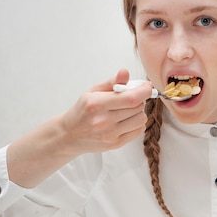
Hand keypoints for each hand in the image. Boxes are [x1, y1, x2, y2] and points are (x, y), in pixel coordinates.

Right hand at [7, 69, 152, 187]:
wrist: (69, 135)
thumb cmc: (82, 111)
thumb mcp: (92, 92)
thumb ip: (111, 82)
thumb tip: (125, 72)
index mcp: (97, 104)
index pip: (131, 98)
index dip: (144, 91)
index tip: (147, 86)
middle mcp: (104, 120)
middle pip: (137, 107)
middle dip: (139, 99)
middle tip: (131, 97)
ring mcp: (110, 134)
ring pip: (141, 119)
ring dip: (138, 112)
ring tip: (127, 110)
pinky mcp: (116, 144)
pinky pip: (138, 131)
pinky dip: (137, 123)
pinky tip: (127, 120)